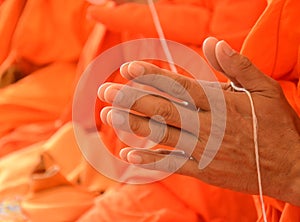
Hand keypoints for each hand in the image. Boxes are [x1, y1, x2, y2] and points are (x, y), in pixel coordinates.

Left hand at [98, 37, 299, 205]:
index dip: (151, 76)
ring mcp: (204, 149)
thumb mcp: (266, 89)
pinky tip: (128, 154)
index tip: (127, 69)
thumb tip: (213, 43)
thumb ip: (239, 66)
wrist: (292, 168)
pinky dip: (149, 159)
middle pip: (162, 108)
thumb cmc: (278, 127)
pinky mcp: (204, 170)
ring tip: (108, 115)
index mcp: (220, 102)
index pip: (178, 85)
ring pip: (161, 134)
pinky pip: (172, 163)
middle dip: (130, 98)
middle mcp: (207, 125)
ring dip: (132, 124)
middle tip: (104, 91)